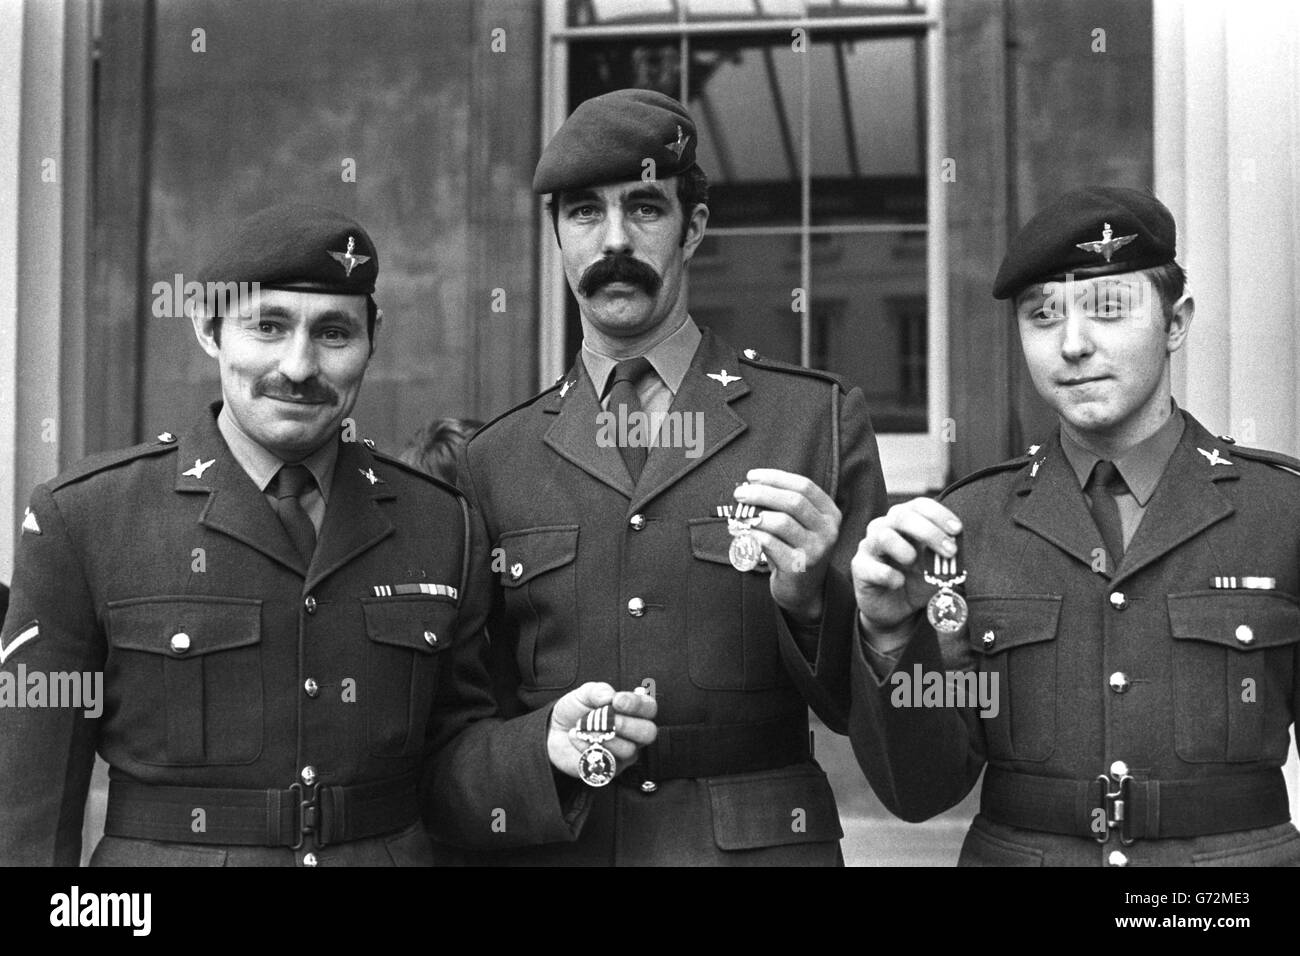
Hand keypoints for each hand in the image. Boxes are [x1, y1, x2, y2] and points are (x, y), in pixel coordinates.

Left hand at [547, 682, 657, 779]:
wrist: (555, 731)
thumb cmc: (576, 711)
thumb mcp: (585, 693)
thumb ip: (598, 691)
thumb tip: (609, 696)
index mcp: (633, 712)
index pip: (649, 708)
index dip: (637, 704)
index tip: (618, 700)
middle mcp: (633, 735)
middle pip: (648, 733)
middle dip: (627, 724)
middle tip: (607, 718)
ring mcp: (623, 754)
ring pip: (628, 750)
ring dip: (603, 736)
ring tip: (583, 726)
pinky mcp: (608, 769)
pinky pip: (606, 762)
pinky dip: (587, 747)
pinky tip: (575, 736)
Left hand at [735, 469, 840, 623]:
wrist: (803, 591)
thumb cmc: (794, 549)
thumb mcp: (798, 524)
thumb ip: (782, 504)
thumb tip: (750, 486)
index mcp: (830, 514)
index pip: (805, 486)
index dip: (776, 478)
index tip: (752, 476)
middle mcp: (828, 531)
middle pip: (794, 501)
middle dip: (762, 493)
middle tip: (740, 494)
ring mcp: (815, 550)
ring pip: (782, 522)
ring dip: (755, 515)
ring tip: (739, 516)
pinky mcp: (799, 567)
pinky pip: (770, 543)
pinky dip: (752, 535)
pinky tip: (741, 534)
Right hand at [852, 497, 961, 643]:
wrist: (894, 610)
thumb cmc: (915, 581)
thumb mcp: (936, 568)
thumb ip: (945, 557)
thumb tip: (957, 550)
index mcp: (903, 521)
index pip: (918, 505)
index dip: (938, 514)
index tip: (957, 530)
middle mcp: (883, 528)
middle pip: (900, 516)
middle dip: (928, 532)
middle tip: (949, 551)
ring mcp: (869, 547)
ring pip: (883, 536)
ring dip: (905, 550)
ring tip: (915, 563)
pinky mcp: (860, 568)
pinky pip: (872, 567)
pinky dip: (889, 575)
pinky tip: (899, 583)